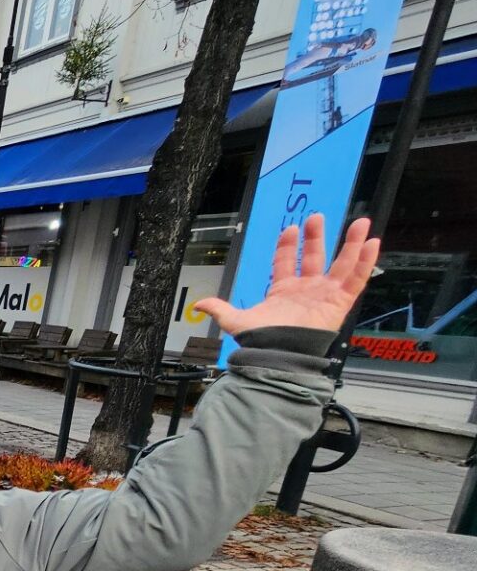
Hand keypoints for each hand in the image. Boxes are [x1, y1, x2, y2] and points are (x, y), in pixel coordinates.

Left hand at [194, 214, 379, 335]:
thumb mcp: (236, 321)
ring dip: (351, 243)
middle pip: (314, 257)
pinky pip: (356, 278)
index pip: (286, 263)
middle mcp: (306, 290)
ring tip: (359, 222)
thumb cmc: (262, 341)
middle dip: (316, 237)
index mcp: (283, 291)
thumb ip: (220, 309)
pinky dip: (365, 261)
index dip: (287, 246)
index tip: (289, 229)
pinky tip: (372, 243)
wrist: (280, 352)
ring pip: (341, 264)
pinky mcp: (340, 301)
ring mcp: (325, 294)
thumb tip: (198, 305)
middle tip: (317, 217)